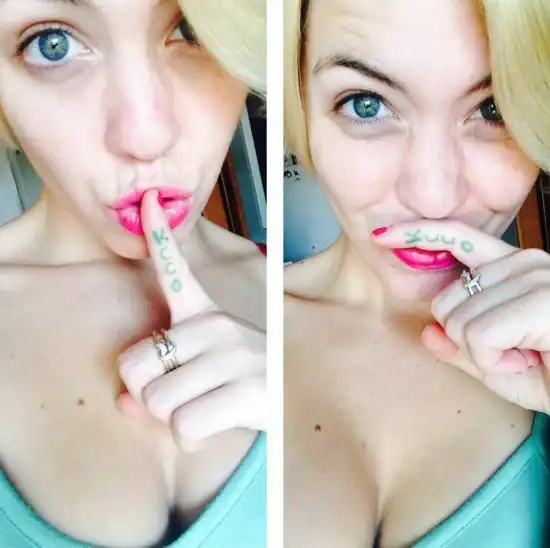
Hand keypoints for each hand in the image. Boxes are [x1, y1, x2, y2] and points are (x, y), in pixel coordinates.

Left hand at [117, 190, 265, 450]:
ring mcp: (234, 356)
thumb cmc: (234, 381)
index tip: (149, 201)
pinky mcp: (249, 391)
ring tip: (205, 408)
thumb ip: (153, 383)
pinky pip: (184, 427)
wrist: (291, 401)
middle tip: (185, 395)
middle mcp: (217, 326)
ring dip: (171, 419)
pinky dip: (191, 438)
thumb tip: (123, 403)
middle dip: (149, 396)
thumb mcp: (197, 373)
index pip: (176, 271)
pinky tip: (215, 426)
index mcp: (204, 314)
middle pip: (135, 370)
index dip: (158, 237)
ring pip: (158, 403)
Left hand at [373, 220, 549, 412]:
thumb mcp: (500, 365)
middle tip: (514, 351)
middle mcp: (526, 263)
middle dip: (468, 340)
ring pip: (458, 322)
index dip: (419, 234)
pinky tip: (532, 359)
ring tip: (529, 354)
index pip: (458, 240)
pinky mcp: (541, 300)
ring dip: (487, 355)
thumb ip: (461, 348)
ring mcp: (535, 277)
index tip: (382, 235)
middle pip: (446, 302)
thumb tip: (427, 334)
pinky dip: (496, 362)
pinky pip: (477, 337)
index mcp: (515, 268)